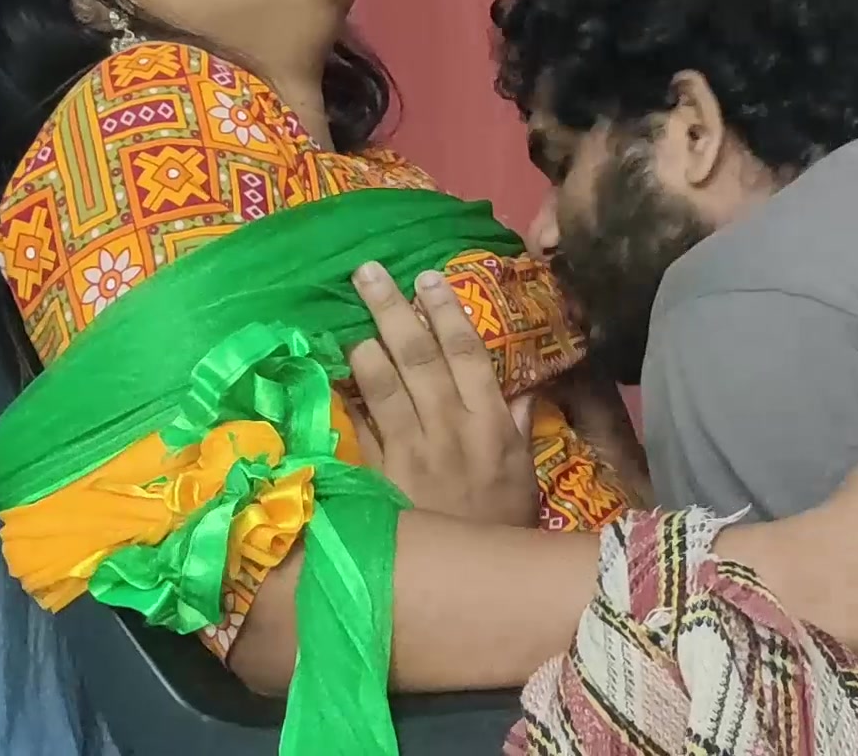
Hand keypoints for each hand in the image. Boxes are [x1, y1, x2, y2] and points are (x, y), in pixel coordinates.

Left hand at [346, 262, 538, 526]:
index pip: (468, 354)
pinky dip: (347, 398)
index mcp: (490, 425)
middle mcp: (449, 428)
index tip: (429, 278)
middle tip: (368, 272)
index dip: (447, 313)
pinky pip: (360, 427)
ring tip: (351, 317)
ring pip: (382, 385)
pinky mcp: (378, 475)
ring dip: (366, 346)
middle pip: (418, 357)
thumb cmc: (501, 527)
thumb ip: (517, 428)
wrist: (470, 586)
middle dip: (392, 310)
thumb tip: (521, 389)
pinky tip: (334, 375)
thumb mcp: (523, 476)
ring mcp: (410, 451)